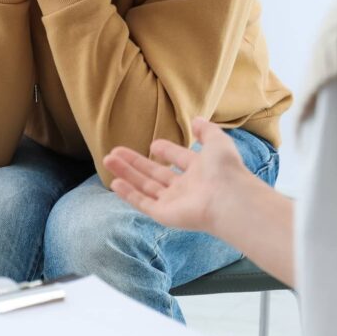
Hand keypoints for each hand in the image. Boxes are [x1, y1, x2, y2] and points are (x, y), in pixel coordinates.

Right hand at [103, 118, 257, 237]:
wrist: (228, 198)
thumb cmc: (225, 169)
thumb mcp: (218, 141)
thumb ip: (206, 130)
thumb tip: (196, 120)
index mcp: (200, 171)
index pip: (179, 160)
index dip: (167, 151)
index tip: (154, 144)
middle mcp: (186, 188)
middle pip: (155, 174)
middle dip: (135, 163)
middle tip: (115, 151)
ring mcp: (174, 202)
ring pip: (144, 187)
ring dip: (126, 174)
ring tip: (108, 160)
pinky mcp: (164, 215)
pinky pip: (143, 203)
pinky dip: (128, 194)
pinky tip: (114, 182)